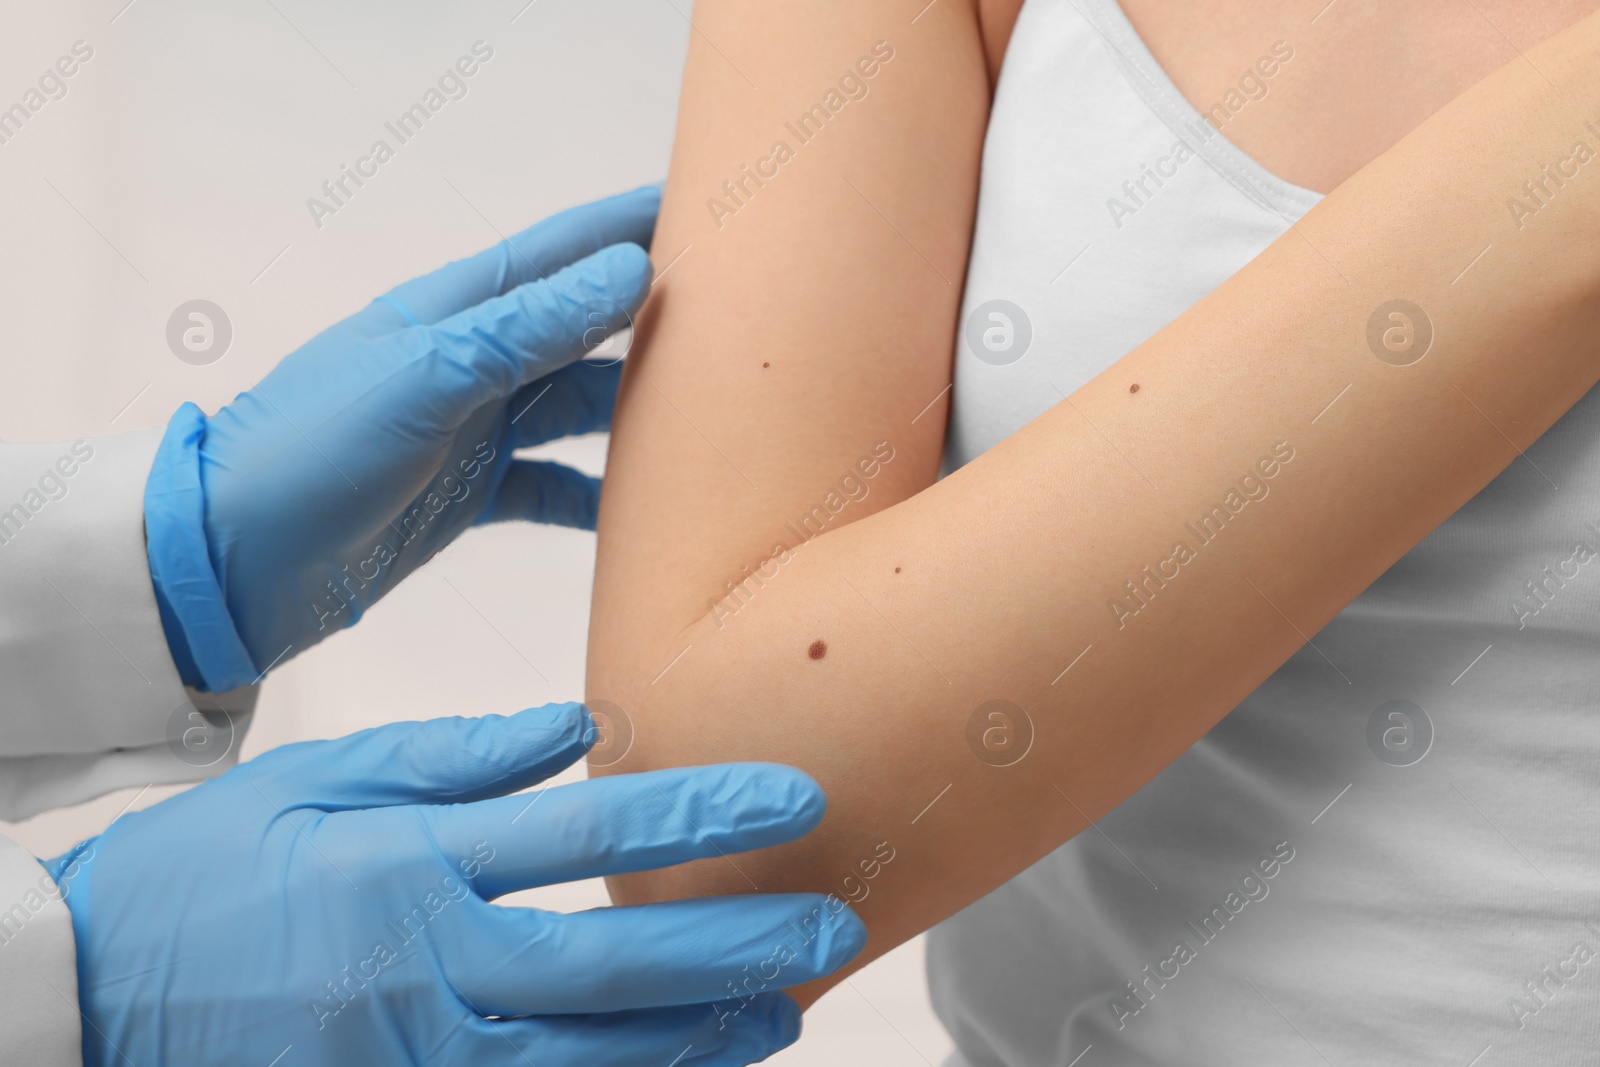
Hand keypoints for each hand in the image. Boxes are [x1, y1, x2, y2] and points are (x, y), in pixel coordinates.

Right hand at [47, 703, 865, 1066]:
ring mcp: (415, 1049)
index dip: (700, 812)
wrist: (97, 990)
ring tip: (782, 1012)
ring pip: (587, 1057)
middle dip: (732, 944)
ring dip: (694, 1037)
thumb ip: (455, 758)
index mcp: (408, 861)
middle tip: (829, 928)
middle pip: (611, 960)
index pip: (586, 831)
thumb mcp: (320, 780)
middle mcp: (425, 963)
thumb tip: (577, 728)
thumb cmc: (211, 868)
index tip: (793, 796)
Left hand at [144, 188, 658, 690]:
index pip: (561, 254)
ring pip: (579, 409)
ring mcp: (475, 430)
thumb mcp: (425, 377)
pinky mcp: (472, 494)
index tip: (703, 209)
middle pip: (583, 331)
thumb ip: (528, 329)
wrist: (235, 563)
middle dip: (652, 321)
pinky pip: (555, 486)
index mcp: (455, 312)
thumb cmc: (311, 451)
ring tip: (708, 418)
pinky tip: (644, 511)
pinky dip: (598, 496)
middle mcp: (473, 362)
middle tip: (737, 322)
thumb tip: (629, 272)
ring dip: (636, 412)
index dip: (629, 226)